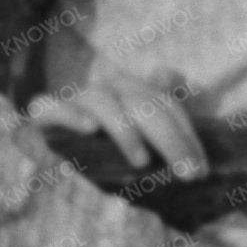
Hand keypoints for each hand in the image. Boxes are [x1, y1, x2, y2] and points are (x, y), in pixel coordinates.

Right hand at [26, 76, 209, 178]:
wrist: (69, 148)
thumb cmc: (117, 144)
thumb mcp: (145, 133)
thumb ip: (164, 106)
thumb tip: (170, 72)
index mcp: (135, 87)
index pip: (167, 105)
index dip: (186, 136)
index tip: (200, 169)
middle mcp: (108, 87)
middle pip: (143, 105)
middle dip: (170, 141)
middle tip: (188, 174)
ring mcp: (77, 98)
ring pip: (104, 103)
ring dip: (125, 131)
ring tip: (143, 161)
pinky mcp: (46, 113)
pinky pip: (51, 107)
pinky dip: (71, 115)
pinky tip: (90, 128)